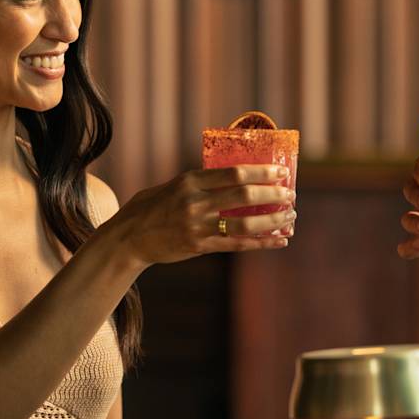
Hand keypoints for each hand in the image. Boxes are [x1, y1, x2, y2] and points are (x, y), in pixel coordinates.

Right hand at [106, 166, 295, 265]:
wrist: (128, 238)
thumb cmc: (150, 208)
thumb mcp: (172, 186)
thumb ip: (199, 183)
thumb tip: (234, 177)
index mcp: (190, 182)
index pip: (234, 173)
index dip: (262, 172)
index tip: (281, 172)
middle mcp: (195, 203)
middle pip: (244, 196)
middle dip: (273, 195)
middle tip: (290, 194)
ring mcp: (198, 226)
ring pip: (246, 224)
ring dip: (273, 221)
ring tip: (290, 217)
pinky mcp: (199, 246)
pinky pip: (238, 245)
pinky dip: (262, 243)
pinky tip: (280, 241)